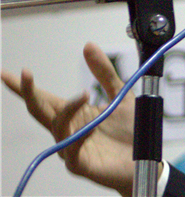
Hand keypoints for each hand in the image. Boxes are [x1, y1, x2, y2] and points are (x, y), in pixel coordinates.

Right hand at [1, 43, 136, 196]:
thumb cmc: (131, 130)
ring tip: (84, 95)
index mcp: (74, 112)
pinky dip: (78, 136)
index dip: (24, 87)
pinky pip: (71, 149)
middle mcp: (68, 129)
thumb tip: (88, 45)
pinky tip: (91, 126)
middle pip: (40, 110)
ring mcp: (71, 147)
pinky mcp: (80, 163)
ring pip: (56, 126)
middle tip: (24, 74)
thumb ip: (104, 72)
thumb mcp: (121, 94)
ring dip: (67, 109)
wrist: (146, 157)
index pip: (43, 97)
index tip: (5, 73)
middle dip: (29, 92)